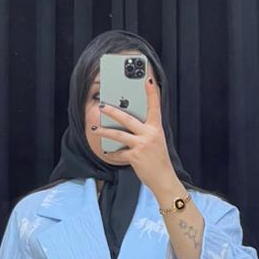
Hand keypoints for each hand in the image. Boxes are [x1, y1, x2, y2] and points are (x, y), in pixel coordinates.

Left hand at [91, 75, 174, 192]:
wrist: (164, 179)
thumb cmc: (159, 160)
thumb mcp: (156, 141)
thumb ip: (145, 132)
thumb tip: (128, 125)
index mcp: (156, 128)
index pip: (155, 106)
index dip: (152, 92)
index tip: (148, 79)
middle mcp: (149, 134)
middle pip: (127, 119)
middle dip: (113, 112)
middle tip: (102, 105)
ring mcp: (141, 145)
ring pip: (118, 134)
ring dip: (104, 132)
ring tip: (95, 129)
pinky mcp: (135, 156)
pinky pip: (119, 153)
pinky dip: (113, 154)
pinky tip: (107, 153)